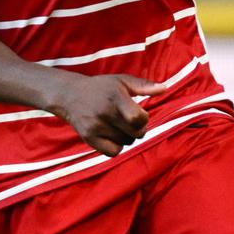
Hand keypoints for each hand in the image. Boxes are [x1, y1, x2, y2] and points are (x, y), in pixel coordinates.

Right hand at [49, 73, 167, 156]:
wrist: (69, 95)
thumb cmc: (101, 88)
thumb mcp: (122, 81)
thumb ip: (144, 85)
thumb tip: (164, 89)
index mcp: (115, 97)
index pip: (138, 119)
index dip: (143, 119)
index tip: (138, 113)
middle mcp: (104, 112)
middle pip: (136, 134)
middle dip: (138, 129)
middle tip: (130, 121)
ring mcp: (95, 126)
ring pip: (126, 143)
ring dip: (127, 137)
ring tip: (118, 126)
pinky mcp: (89, 138)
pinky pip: (113, 152)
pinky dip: (116, 147)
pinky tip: (112, 136)